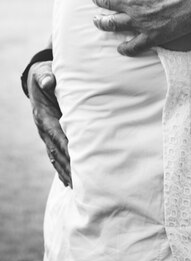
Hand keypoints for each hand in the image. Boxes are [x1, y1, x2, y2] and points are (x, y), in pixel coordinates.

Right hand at [28, 61, 71, 186]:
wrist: (40, 79)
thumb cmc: (46, 75)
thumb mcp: (44, 73)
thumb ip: (46, 76)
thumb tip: (49, 81)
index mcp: (43, 116)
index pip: (56, 134)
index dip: (66, 146)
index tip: (77, 158)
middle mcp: (44, 129)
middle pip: (58, 151)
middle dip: (69, 166)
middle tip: (82, 181)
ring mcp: (47, 135)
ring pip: (57, 157)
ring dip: (67, 172)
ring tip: (79, 188)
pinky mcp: (53, 137)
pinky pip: (57, 156)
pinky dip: (63, 169)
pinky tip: (70, 183)